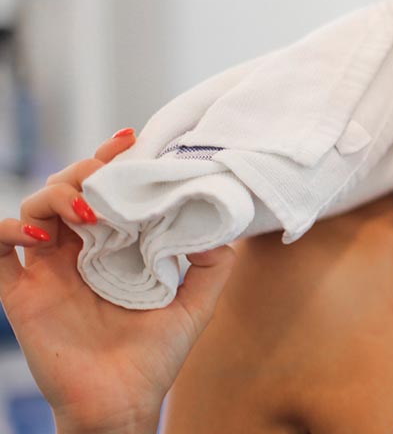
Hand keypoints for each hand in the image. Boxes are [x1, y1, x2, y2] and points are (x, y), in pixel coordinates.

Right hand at [0, 130, 237, 430]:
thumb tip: (220, 222)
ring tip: (88, 210)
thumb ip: (213, 262)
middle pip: (65, 189)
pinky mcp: (20, 296)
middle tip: (109, 176)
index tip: (131, 141)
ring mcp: (46, 272)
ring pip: (32, 210)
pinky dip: (9, 231)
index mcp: (113, 247)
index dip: (111, 160)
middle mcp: (77, 253)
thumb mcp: (198, 303)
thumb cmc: (156, 357)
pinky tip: (43, 236)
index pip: (105, 190)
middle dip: (84, 171)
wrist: (124, 405)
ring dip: (56, 196)